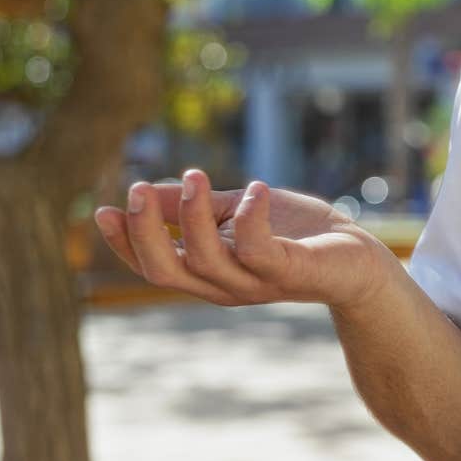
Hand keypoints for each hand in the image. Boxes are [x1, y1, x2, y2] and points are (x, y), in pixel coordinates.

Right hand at [92, 169, 402, 310]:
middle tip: (134, 190)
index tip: (102, 209)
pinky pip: (259, 251)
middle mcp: (225, 285)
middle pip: (166, 270)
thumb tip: (142, 191)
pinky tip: (253, 190)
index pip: (153, 265)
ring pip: (205, 260)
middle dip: (143, 232)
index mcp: (208, 272)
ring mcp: (256, 282)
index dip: (124, 242)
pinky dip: (250, 218)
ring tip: (194, 175)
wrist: (358, 259)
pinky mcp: (290, 271)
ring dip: (191, 216)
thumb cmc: (297, 234)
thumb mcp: (235, 212)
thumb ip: (194, 205)